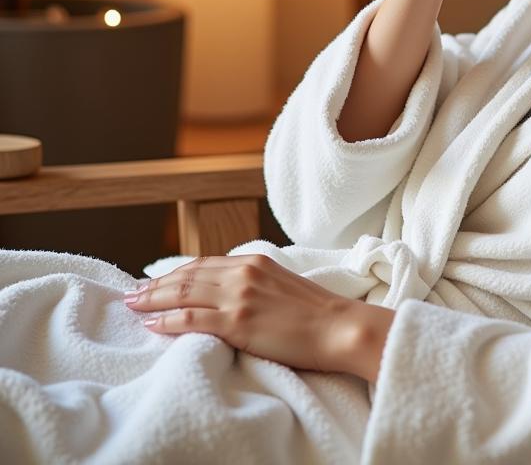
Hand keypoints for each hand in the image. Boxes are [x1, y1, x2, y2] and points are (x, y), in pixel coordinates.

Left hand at [123, 253, 394, 380]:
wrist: (339, 327)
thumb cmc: (316, 312)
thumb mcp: (283, 284)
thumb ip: (255, 282)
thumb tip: (229, 293)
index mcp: (255, 261)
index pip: (204, 263)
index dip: (176, 272)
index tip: (155, 280)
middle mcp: (244, 273)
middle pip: (188, 275)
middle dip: (156, 284)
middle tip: (132, 293)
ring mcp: (240, 296)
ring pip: (184, 293)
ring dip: (153, 299)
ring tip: (133, 306)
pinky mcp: (239, 322)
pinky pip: (193, 319)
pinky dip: (168, 320)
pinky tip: (153, 324)